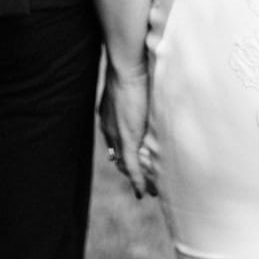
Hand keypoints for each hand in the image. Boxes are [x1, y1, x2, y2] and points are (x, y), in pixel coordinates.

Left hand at [99, 57, 155, 198]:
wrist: (127, 66)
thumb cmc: (132, 67)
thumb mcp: (133, 83)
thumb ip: (137, 91)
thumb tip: (148, 87)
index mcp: (108, 116)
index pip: (116, 141)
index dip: (123, 152)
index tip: (133, 161)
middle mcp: (109, 128)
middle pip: (118, 156)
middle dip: (129, 169)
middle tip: (142, 181)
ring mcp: (117, 134)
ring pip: (126, 164)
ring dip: (137, 178)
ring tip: (149, 190)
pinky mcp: (127, 138)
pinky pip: (132, 166)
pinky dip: (137, 180)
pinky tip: (143, 192)